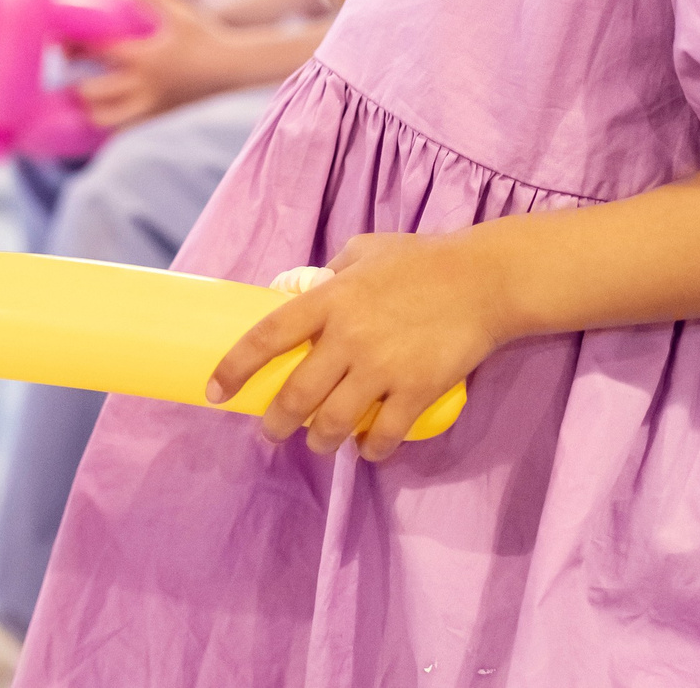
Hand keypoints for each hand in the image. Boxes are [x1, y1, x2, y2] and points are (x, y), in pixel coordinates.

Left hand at [76, 0, 245, 129]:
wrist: (233, 67)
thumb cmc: (207, 36)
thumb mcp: (180, 12)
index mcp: (145, 57)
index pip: (98, 52)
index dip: (73, 46)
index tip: (57, 43)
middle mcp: (144, 84)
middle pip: (95, 91)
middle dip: (74, 85)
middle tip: (64, 77)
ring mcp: (151, 104)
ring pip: (107, 118)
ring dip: (89, 111)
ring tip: (80, 102)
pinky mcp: (159, 115)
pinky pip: (126, 127)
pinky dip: (110, 124)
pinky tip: (102, 116)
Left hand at [207, 228, 504, 461]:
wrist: (483, 279)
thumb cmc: (421, 260)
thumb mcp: (363, 251)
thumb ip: (328, 275)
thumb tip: (297, 293)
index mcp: (329, 299)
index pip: (266, 337)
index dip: (234, 368)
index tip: (215, 391)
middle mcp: (348, 336)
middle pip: (296, 395)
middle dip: (275, 423)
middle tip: (270, 432)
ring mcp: (382, 367)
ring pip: (333, 423)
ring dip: (320, 441)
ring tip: (319, 441)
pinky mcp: (416, 390)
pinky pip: (384, 435)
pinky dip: (371, 449)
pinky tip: (368, 449)